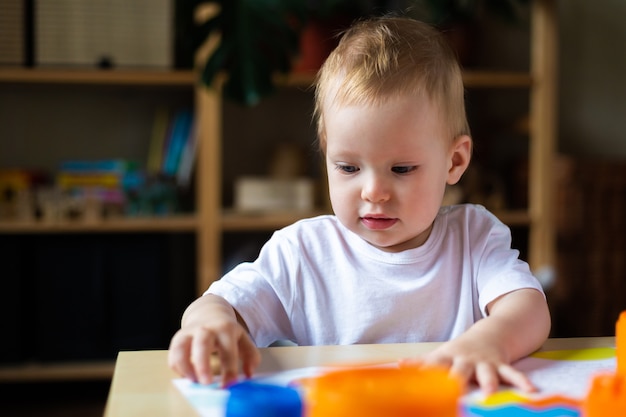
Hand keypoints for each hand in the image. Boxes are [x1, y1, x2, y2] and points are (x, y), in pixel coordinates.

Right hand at [168, 295, 260, 386]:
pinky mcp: (177, 339)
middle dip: (203, 364)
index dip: (229, 369)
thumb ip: (250, 355)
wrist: (209, 313)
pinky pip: (173, 354)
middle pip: (202, 343)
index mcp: (225, 329)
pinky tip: (188, 376)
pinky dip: (178, 368)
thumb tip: (249, 374)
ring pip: (181, 347)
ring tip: (193, 381)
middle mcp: (206, 329)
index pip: (228, 350)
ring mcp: (189, 333)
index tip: (229, 386)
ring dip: (184, 366)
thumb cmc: (226, 331)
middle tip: (206, 383)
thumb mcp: (243, 338)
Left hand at [402, 337, 535, 394]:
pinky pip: (513, 374)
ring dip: (489, 383)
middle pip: (459, 370)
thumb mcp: (441, 354)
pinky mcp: (502, 365)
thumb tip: (397, 366)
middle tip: (451, 392)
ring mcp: (484, 363)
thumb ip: (420, 363)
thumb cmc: (460, 351)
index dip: (425, 374)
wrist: (489, 333)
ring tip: (489, 396)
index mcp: (448, 359)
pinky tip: (531, 392)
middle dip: (456, 381)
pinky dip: (522, 382)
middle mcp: (466, 361)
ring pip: (487, 373)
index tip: (418, 386)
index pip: (433, 366)